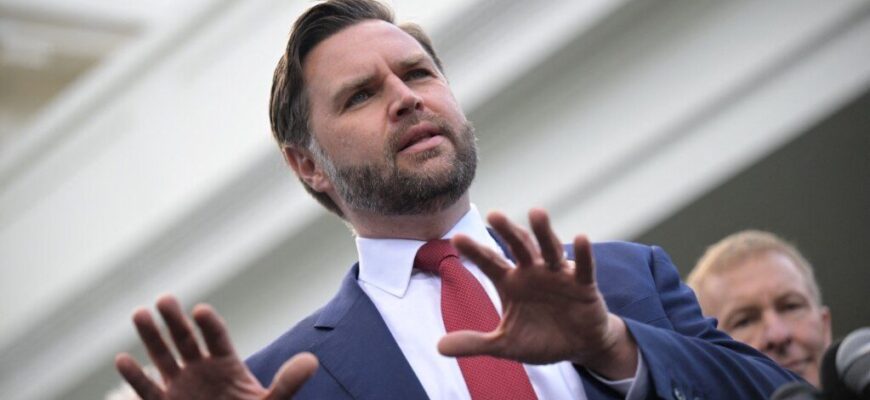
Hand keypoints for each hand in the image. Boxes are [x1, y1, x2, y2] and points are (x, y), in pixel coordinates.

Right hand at [115, 295, 317, 398]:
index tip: (201, 312)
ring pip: (163, 357)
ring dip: (151, 336)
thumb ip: (287, 384)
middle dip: (175, 320)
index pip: (217, 338)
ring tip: (139, 313)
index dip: (209, 325)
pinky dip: (135, 376)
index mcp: (227, 364)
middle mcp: (201, 369)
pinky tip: (122, 359)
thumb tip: (312, 361)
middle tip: (164, 299)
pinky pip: (147, 390)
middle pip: (186, 339)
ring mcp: (180, 386)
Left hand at [439, 209, 637, 378]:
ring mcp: (558, 275)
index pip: (490, 263)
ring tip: (537, 213)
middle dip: (507, 231)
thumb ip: (475, 343)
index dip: (475, 251)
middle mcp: (532, 272)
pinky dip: (583, 254)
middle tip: (494, 214)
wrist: (578, 347)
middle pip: (518, 247)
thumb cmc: (540, 339)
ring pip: (549, 249)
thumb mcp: (504, 344)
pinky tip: (581, 238)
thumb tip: (439, 347)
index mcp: (510, 282)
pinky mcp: (583, 285)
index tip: (457, 238)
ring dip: (543, 232)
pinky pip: (583, 267)